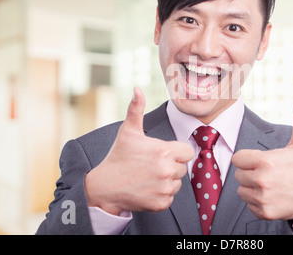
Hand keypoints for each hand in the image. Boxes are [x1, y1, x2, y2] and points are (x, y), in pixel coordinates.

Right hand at [85, 87, 193, 214]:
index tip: (162, 154)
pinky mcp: (161, 203)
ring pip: (177, 183)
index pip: (187, 152)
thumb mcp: (128, 131)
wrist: (104, 187)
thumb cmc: (118, 157)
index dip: (176, 152)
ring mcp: (165, 188)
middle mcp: (168, 170)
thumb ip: (136, 109)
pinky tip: (147, 188)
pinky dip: (161, 195)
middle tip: (151, 166)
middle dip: (171, 166)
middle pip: (183, 168)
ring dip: (167, 181)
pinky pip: (170, 197)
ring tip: (148, 177)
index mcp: (165, 151)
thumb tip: (137, 89)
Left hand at [232, 104, 292, 227]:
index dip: (246, 159)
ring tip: (268, 185)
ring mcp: (262, 197)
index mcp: (266, 161)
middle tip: (266, 173)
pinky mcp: (264, 212)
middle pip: (238, 175)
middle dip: (249, 173)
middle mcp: (262, 180)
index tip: (258, 161)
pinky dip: (256, 202)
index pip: (237, 159)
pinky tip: (271, 197)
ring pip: (241, 191)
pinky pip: (249, 204)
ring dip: (251, 188)